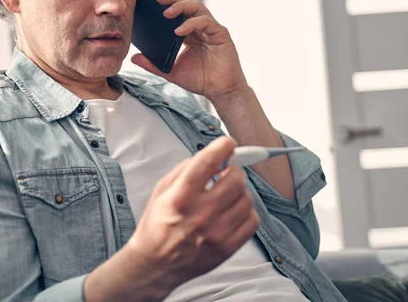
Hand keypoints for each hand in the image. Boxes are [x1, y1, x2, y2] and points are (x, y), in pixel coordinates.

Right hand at [127, 136, 259, 292]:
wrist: (155, 264)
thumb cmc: (157, 224)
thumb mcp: (161, 190)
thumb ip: (186, 169)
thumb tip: (213, 156)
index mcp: (180, 196)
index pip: (208, 162)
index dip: (222, 147)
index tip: (228, 143)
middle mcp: (200, 213)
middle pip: (235, 179)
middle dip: (232, 171)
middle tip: (226, 174)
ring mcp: (216, 232)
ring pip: (246, 199)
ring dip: (239, 192)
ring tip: (226, 196)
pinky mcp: (227, 248)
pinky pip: (252, 220)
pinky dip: (245, 212)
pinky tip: (232, 212)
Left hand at [131, 0, 247, 101]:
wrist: (220, 91)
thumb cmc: (200, 80)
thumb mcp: (170, 72)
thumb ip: (153, 64)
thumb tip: (133, 57)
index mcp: (190, 33)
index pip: (179, 12)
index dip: (167, 4)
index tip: (150, 2)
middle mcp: (201, 27)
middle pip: (188, 4)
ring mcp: (212, 29)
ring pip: (198, 8)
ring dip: (182, 7)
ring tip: (166, 13)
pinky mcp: (221, 34)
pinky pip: (206, 23)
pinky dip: (192, 24)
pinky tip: (179, 31)